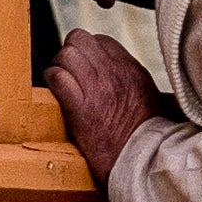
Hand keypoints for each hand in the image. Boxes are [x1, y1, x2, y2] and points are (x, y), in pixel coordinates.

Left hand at [51, 30, 160, 177]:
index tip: (85, 68)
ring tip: (61, 83)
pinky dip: (52, 82)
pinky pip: (57, 77)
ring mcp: (96, 87)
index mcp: (131, 70)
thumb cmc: (145, 137)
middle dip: (69, 53)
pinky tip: (55, 93)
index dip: (88, 52)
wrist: (142, 161)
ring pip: (66, 54)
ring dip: (58, 67)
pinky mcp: (80, 107)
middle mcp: (114, 72)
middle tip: (69, 73)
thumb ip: (131, 81)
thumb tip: (122, 78)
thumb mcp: (149, 99)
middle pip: (79, 39)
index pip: (101, 41)